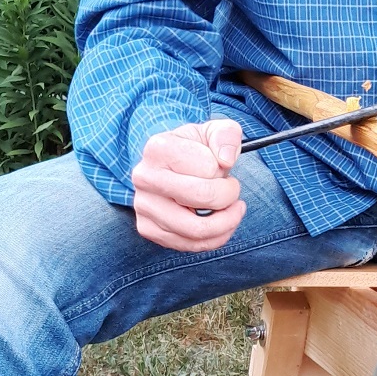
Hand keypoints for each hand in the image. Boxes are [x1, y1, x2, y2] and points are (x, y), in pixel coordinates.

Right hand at [131, 118, 244, 250]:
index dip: (224, 170)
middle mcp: (145, 177)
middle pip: (203, 198)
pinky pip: (189, 245)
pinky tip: (220, 224)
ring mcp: (143, 205)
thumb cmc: (196, 149)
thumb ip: (227, 135)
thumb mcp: (214, 130)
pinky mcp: (147, 228)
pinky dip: (214, 239)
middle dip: (229, 197)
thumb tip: (226, 160)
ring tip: (232, 210)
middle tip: (233, 190)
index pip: (209, 168)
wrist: (171, 166)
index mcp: (158, 148)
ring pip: (197, 229)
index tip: (221, 166)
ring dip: (226, 222)